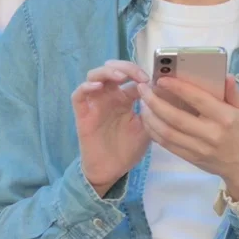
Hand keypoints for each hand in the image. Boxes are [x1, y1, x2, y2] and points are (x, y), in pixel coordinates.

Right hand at [71, 60, 150, 195]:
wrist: (111, 170)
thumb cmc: (128, 149)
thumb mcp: (146, 129)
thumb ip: (151, 110)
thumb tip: (160, 90)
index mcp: (125, 99)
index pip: (131, 77)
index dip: (141, 74)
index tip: (153, 80)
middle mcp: (109, 97)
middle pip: (112, 70)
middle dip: (126, 67)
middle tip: (139, 75)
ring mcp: (95, 103)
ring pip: (94, 76)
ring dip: (107, 72)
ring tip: (120, 77)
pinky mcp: (83, 113)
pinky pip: (78, 95)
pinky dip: (86, 87)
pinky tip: (97, 87)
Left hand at [138, 75, 238, 199]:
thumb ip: (234, 92)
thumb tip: (225, 75)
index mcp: (225, 118)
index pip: (198, 100)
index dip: (178, 88)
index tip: (162, 79)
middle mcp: (210, 134)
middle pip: (176, 117)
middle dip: (155, 102)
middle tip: (143, 89)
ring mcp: (199, 148)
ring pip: (167, 133)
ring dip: (150, 117)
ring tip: (141, 103)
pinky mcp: (191, 158)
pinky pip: (167, 145)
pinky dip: (154, 132)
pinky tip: (147, 120)